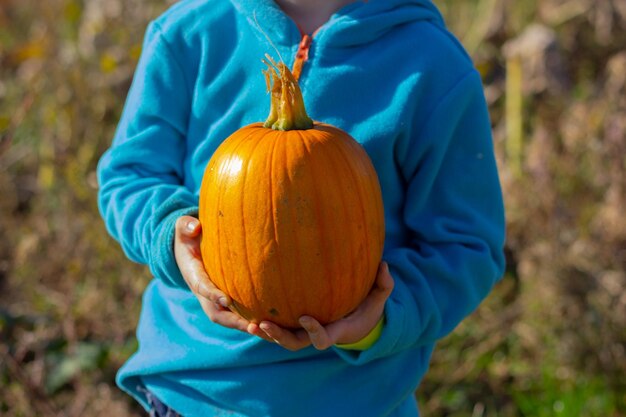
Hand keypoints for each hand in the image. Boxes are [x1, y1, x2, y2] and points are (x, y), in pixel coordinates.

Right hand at [174, 216, 272, 340]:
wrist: (188, 250)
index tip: (226, 299)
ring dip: (245, 325)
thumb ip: (186, 226)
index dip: (212, 294)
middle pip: (216, 313)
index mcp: (194, 275)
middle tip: (252, 325)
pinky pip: (237, 315)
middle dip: (233, 321)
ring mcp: (214, 299)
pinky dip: (252, 320)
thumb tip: (195, 226)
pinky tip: (273, 323)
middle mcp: (203, 293)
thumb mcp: (183, 229)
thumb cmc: (189, 236)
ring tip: (267, 330)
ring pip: (228, 319)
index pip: (202, 287)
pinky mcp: (226, 301)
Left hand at [258, 262, 394, 350]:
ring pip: (283, 338)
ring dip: (267, 333)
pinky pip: (280, 327)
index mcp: (336, 330)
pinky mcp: (297, 325)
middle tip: (263, 324)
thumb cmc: (367, 308)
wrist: (358, 322)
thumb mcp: (379, 297)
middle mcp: (318, 333)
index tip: (304, 317)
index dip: (313, 331)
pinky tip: (249, 312)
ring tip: (251, 322)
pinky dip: (265, 324)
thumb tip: (384, 265)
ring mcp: (305, 331)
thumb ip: (384, 284)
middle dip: (279, 336)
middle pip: (295, 343)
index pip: (322, 337)